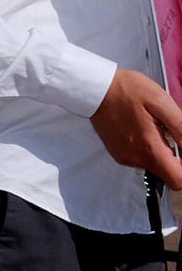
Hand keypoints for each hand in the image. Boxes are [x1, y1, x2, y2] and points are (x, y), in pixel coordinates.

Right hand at [89, 69, 181, 188]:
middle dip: (176, 159)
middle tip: (170, 135)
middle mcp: (136, 158)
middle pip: (168, 175)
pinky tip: (143, 129)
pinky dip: (148, 149)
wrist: (96, 89)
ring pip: (155, 167)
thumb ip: (180, 128)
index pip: (178, 181)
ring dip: (162, 152)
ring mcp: (125, 157)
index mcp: (150, 148)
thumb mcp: (161, 102)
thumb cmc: (127, 91)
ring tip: (154, 128)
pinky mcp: (118, 153)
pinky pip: (141, 159)